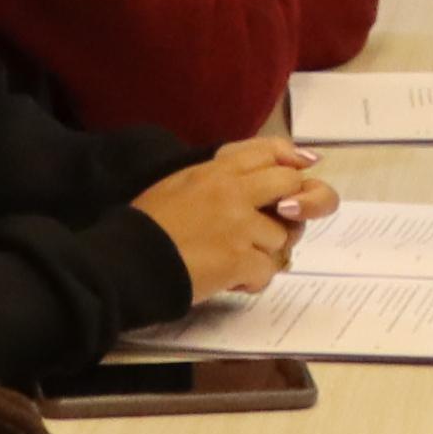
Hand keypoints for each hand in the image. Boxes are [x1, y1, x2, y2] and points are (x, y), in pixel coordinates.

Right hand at [137, 138, 325, 298]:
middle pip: (291, 185)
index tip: (304, 167)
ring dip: (266, 253)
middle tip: (281, 224)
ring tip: (238, 262)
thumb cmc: (146, 226)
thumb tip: (250, 181)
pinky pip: (268, 270)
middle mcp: (233, 191)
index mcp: (215, 170)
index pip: (267, 151)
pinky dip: (253, 280)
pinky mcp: (239, 258)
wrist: (127, 261)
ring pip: (282, 236)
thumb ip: (215, 177)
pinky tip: (233, 282)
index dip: (291, 159)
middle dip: (296, 206)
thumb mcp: (178, 184)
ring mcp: (239, 225)